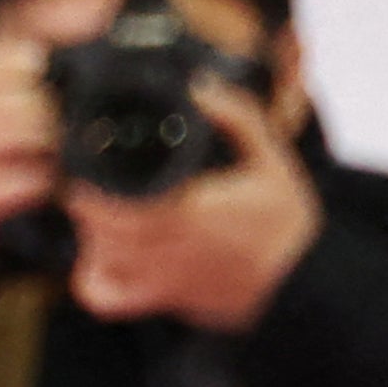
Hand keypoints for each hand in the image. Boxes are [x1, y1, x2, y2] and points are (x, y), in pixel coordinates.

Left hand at [59, 76, 321, 331]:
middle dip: (85, 205)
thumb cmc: (285, 221)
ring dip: (89, 235)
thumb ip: (237, 117)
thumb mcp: (271, 159)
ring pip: (101, 260)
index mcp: (193, 212)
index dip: (90, 189)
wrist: (303, 283)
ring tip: (96, 210)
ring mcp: (164, 280)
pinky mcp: (163, 300)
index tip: (84, 167)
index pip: (120, 206)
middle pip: (102, 232)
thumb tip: (199, 86)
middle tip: (86, 182)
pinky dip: (90, 281)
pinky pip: (107, 299)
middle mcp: (172, 250)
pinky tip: (99, 256)